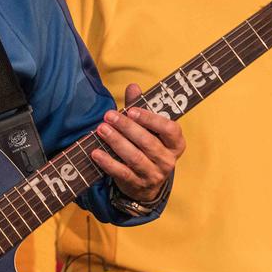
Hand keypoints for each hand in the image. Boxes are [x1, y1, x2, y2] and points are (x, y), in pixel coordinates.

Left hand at [90, 83, 184, 202]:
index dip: (151, 119)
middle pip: (148, 142)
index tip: (132, 110)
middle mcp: (168, 160)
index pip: (169, 129)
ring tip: (101, 129)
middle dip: (127, 127)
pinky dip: (108, 162)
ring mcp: (154, 175)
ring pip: (135, 157)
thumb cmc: (147, 145)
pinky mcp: (137, 184)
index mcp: (175, 143)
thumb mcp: (147, 127)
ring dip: (116, 142)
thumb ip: (140, 107)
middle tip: (109, 115)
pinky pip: (122, 173)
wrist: (146, 182)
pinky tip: (96, 152)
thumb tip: (133, 86)